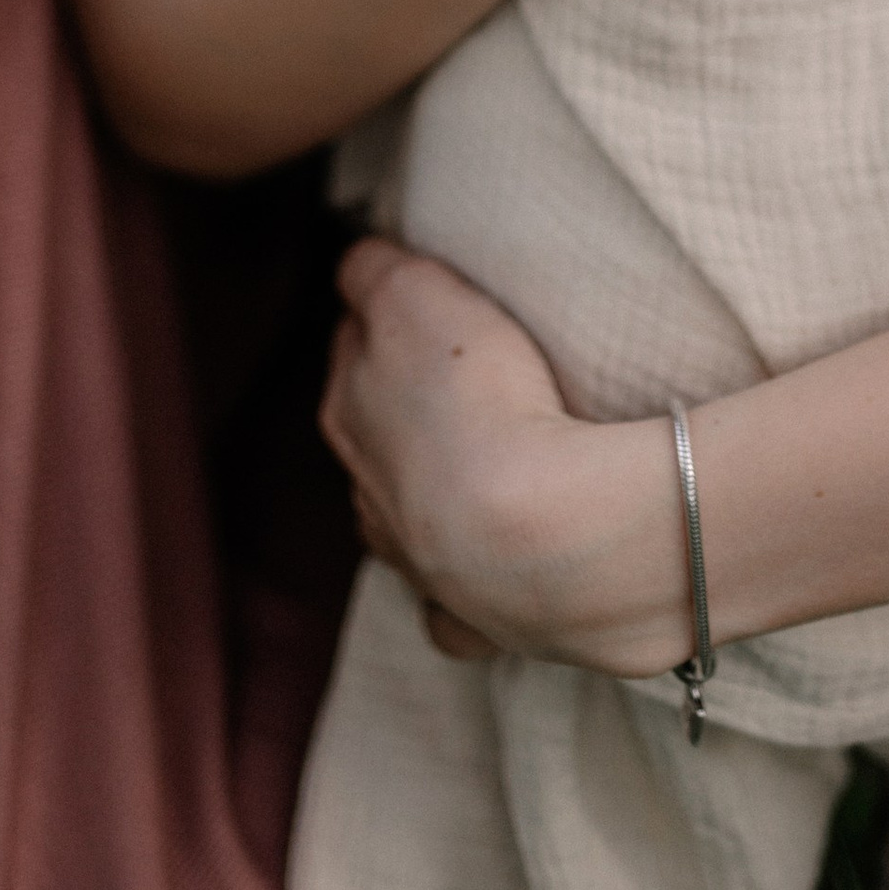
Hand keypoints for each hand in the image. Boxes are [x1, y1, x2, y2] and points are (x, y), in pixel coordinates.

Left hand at [318, 240, 686, 671]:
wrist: (541, 534)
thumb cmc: (478, 400)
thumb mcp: (413, 292)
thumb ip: (372, 271)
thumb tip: (358, 269)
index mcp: (347, 413)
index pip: (353, 347)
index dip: (388, 322)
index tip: (428, 312)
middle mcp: (368, 494)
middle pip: (374, 436)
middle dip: (402, 412)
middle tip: (466, 384)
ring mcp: (419, 565)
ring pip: (405, 524)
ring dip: (432, 500)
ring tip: (493, 473)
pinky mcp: (477, 621)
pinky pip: (457, 613)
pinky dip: (468, 595)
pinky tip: (497, 576)